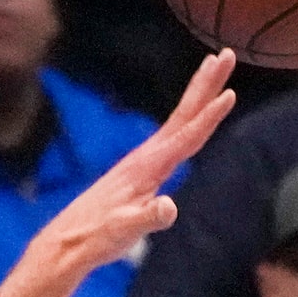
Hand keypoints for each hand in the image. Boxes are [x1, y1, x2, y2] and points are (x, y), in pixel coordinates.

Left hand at [24, 50, 235, 282]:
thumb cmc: (95, 238)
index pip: (185, 137)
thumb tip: (169, 206)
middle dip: (206, 84)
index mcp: (146, 168)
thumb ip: (148, 218)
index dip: (209, 117)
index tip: (230, 93)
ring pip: (177, 121)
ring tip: (213, 67)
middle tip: (226, 53)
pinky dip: (185, 119)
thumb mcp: (124, 231)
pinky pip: (170, 136)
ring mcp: (141, 162)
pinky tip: (190, 117)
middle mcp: (144, 158)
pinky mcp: (138, 171)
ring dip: (197, 94)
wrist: (67, 242)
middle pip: (183, 114)